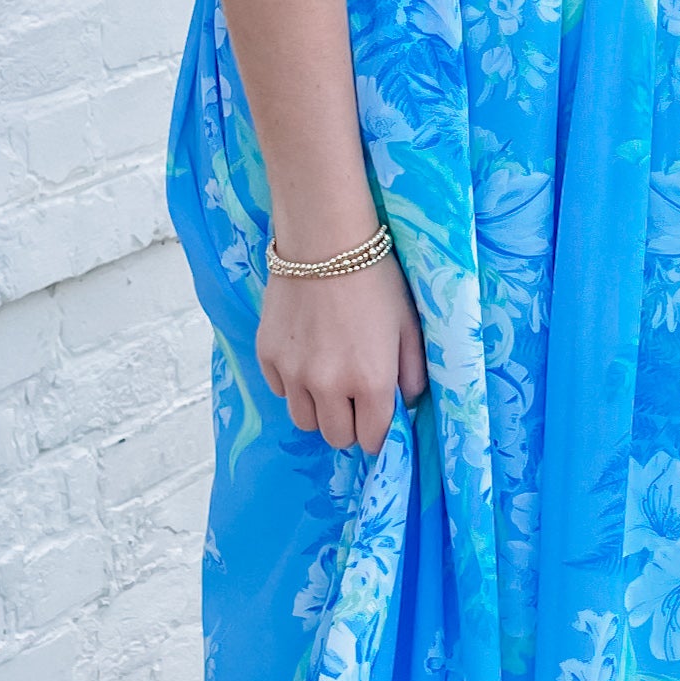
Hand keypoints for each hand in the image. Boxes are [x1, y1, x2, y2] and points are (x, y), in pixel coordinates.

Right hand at [257, 255, 428, 452]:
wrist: (324, 241)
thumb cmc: (375, 280)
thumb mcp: (408, 325)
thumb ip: (412, 373)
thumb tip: (405, 404)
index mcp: (371, 381)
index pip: (372, 439)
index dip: (377, 433)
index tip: (377, 419)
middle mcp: (329, 386)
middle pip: (336, 437)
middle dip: (349, 425)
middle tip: (354, 400)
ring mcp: (293, 373)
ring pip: (304, 420)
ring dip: (319, 409)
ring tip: (328, 381)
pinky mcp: (267, 356)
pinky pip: (280, 391)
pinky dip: (293, 384)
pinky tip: (305, 356)